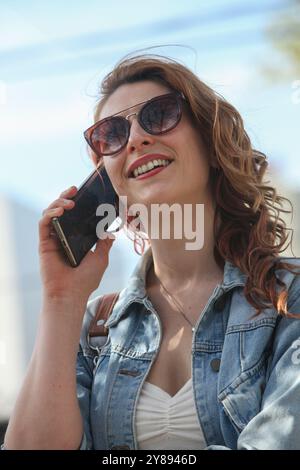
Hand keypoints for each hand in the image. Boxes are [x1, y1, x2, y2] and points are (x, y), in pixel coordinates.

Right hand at [39, 185, 114, 303]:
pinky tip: (60, 211)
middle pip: (61, 210)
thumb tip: (111, 232)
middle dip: (66, 196)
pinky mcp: (44, 243)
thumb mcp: (101, 257)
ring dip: (58, 202)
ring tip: (70, 202)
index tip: (87, 193)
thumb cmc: (86, 279)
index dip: (79, 203)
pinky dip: (50, 214)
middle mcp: (63, 236)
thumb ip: (105, 243)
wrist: (72, 294)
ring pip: (50, 213)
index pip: (75, 215)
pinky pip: (43, 224)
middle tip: (74, 190)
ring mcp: (53, 239)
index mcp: (76, 238)